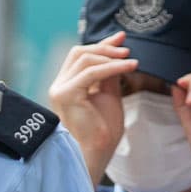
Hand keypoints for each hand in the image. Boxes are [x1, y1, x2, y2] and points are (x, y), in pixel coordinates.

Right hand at [47, 37, 138, 185]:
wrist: (96, 154)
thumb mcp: (109, 95)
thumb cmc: (102, 132)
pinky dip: (112, 67)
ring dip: (110, 56)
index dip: (102, 44)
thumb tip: (119, 53)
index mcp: (68, 85)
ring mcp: (60, 89)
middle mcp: (60, 85)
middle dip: (105, 47)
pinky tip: (129, 66)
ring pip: (85, 58)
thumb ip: (110, 75)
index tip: (121, 38)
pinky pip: (91, 72)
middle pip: (80, 52)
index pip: (81, 56)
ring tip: (131, 60)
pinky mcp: (66, 94)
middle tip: (127, 49)